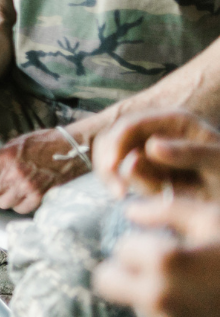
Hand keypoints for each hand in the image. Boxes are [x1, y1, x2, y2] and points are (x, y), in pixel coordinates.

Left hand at [0, 127, 89, 213]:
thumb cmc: (44, 143)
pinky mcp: (40, 197)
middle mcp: (14, 174)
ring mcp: (27, 188)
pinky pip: (19, 209)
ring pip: (1, 203)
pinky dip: (19, 204)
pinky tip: (23, 194)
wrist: (72, 149)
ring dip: (4, 197)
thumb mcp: (14, 144)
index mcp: (4, 158)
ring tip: (11, 188)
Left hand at [93, 198, 219, 316]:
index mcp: (164, 263)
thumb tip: (130, 210)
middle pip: (107, 281)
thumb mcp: (213, 218)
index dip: (144, 243)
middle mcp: (159, 299)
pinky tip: (205, 305)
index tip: (165, 244)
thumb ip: (166, 209)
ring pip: (137, 303)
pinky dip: (174, 314)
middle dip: (127, 270)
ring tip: (196, 285)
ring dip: (153, 292)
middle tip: (156, 264)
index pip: (122, 248)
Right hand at [95, 109, 219, 200]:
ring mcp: (147, 148)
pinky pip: (118, 172)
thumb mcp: (217, 163)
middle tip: (118, 192)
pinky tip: (127, 195)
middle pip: (113, 138)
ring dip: (116, 176)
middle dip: (109, 163)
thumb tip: (150, 147)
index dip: (116, 144)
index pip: (131, 124)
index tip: (113, 168)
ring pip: (111, 156)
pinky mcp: (143, 168)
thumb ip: (189, 153)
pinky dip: (118, 183)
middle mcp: (156, 131)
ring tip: (129, 195)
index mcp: (174, 121)